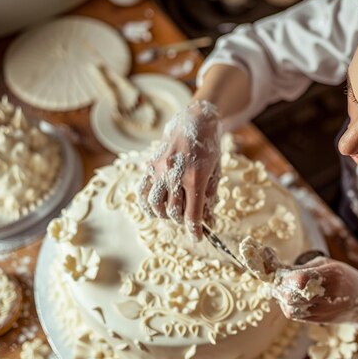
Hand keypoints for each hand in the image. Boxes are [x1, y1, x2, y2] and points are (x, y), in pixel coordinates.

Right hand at [138, 100, 221, 235]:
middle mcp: (175, 175)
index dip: (195, 230)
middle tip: (187, 218)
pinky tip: (154, 208)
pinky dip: (146, 204)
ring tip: (171, 213)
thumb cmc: (209, 148)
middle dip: (181, 220)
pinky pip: (142, 190)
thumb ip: (210, 196)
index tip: (198, 236)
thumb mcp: (216, 172)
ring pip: (155, 204)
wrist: (195, 122)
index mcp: (196, 178)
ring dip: (163, 214)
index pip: (192, 214)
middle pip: (173, 211)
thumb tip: (208, 221)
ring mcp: (160, 169)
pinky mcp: (150, 165)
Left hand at [272, 257, 357, 329]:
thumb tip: (274, 267)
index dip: (281, 273)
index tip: (272, 264)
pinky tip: (291, 295)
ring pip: (289, 308)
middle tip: (276, 277)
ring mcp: (323, 311)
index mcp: (332, 275)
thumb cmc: (344, 276)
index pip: (298, 278)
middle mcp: (327, 295)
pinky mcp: (318, 320)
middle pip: (290, 296)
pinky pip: (294, 314)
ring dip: (281, 296)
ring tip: (284, 286)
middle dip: (278, 286)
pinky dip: (288, 304)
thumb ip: (301, 268)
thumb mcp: (325, 264)